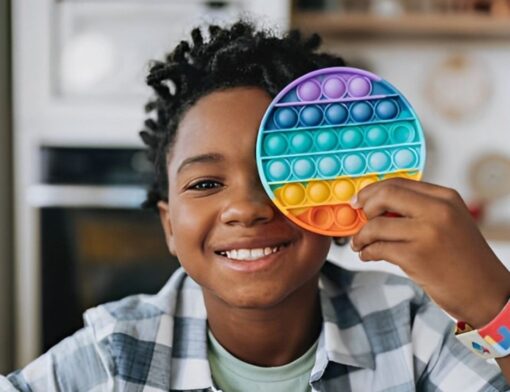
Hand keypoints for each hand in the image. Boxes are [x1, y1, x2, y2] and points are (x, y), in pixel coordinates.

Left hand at [350, 178, 509, 327]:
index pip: (399, 183)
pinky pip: (378, 248)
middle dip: (365, 206)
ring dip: (361, 236)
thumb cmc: (464, 260)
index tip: (360, 200)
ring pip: (377, 225)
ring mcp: (427, 233)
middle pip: (385, 195)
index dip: (373, 191)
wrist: (487, 293)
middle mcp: (438, 211)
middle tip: (358, 218)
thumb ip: (419, 209)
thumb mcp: (449, 222)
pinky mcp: (417, 257)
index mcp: (445, 198)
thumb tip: (377, 206)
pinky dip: (367, 252)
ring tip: (360, 244)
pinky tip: (367, 255)